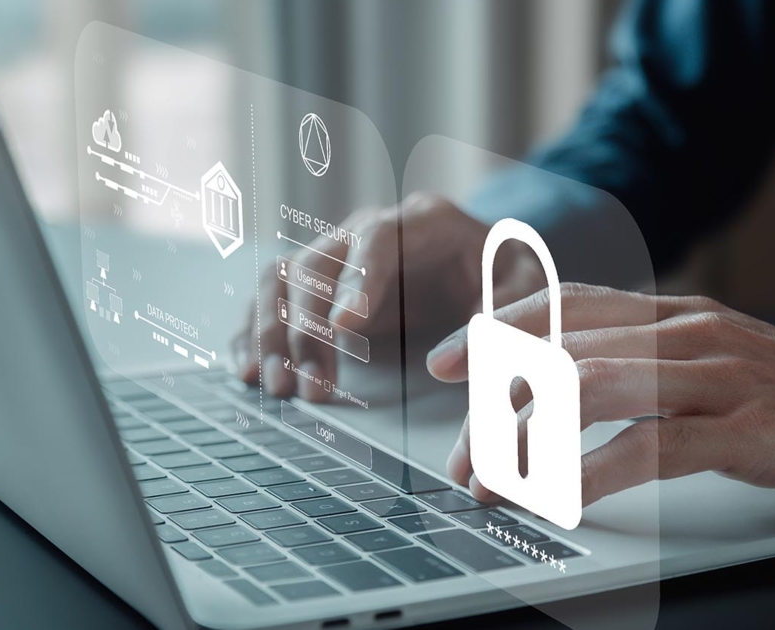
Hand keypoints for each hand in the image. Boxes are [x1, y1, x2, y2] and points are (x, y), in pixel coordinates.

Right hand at [231, 193, 544, 400]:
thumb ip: (500, 319)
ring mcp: (340, 254)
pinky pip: (273, 299)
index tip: (346, 326)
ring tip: (276, 386)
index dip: (358, 280)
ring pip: (285, 281)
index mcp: (425, 220)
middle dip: (308, 327)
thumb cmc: (509, 275)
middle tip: (312, 387)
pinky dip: (255, 332)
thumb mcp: (526, 289)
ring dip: (273, 333)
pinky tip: (248, 370)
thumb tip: (444, 366)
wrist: (491, 262)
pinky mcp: (322, 285)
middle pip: (318, 264)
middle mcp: (372, 229)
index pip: (379, 240)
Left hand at [429, 284, 774, 522]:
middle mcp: (693, 333)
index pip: (569, 305)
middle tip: (457, 449)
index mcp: (686, 315)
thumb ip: (662, 364)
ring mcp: (720, 377)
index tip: (448, 360)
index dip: (498, 328)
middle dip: (494, 399)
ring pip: (589, 387)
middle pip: (563, 347)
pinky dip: (590, 473)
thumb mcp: (730, 367)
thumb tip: (582, 382)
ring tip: (489, 478)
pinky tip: (559, 498)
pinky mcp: (746, 431)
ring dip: (526, 436)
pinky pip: (647, 448)